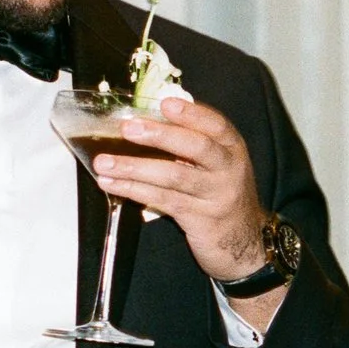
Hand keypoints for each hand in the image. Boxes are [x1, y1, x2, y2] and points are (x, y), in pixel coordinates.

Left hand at [90, 102, 284, 325]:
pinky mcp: (199, 219)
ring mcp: (216, 195)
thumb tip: (149, 119)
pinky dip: (134, 190)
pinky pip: (163, 200)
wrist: (244, 243)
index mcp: (232, 149)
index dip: (191, 113)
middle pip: (197, 147)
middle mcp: (228, 170)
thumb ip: (193, 143)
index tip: (164, 103)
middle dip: (160, 135)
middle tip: (128, 128)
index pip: (216, 125)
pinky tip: (112, 184)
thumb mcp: (219, 166)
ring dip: (135, 167)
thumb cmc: (222, 195)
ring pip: (174, 177)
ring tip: (104, 162)